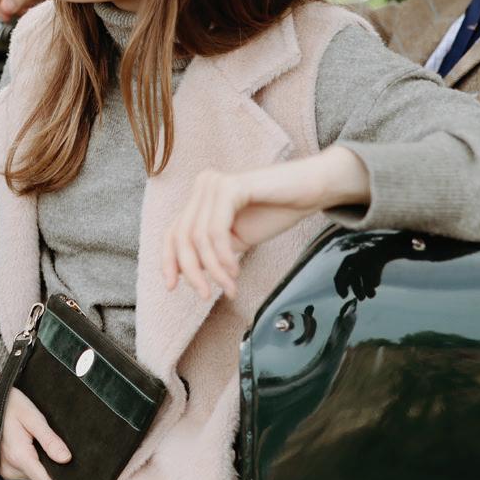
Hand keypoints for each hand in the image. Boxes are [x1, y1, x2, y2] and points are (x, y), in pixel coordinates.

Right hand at [0, 364, 71, 479]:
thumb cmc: (12, 405)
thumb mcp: (34, 418)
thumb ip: (50, 440)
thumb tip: (67, 460)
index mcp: (20, 457)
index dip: (61, 478)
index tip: (66, 463)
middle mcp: (10, 469)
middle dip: (49, 466)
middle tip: (46, 443)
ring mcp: (5, 471)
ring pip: (35, 478)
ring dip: (39, 463)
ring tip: (34, 441)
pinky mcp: (3, 470)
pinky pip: (25, 473)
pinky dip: (30, 462)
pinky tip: (27, 445)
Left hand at [160, 147, 370, 299]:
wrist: (311, 190)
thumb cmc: (277, 211)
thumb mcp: (237, 237)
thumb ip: (212, 250)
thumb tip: (189, 274)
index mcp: (201, 196)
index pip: (173, 232)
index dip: (168, 261)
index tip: (171, 287)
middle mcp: (204, 185)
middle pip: (181, 237)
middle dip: (191, 272)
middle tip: (205, 295)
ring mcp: (215, 184)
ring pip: (199, 238)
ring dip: (213, 270)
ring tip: (229, 286)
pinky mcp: (231, 187)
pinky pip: (216, 231)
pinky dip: (223, 257)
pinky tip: (235, 270)